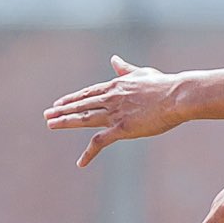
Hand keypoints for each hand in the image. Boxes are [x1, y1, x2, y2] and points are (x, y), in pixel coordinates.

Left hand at [44, 56, 188, 166]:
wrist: (177, 96)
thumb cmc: (164, 85)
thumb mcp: (142, 73)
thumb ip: (125, 69)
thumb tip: (114, 59)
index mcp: (115, 86)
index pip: (88, 93)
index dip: (72, 99)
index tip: (59, 103)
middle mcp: (110, 98)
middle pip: (80, 105)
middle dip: (62, 110)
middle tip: (46, 115)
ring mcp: (114, 113)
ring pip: (83, 119)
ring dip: (65, 122)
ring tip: (50, 125)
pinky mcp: (122, 128)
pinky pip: (100, 142)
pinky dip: (88, 153)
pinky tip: (81, 163)